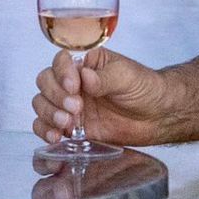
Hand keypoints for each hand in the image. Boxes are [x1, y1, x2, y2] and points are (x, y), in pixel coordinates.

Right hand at [31, 48, 171, 147]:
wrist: (157, 117)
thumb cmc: (145, 89)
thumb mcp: (127, 77)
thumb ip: (105, 78)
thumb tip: (85, 76)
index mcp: (85, 64)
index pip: (60, 62)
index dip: (61, 73)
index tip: (74, 86)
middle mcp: (73, 83)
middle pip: (45, 82)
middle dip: (55, 96)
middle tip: (77, 107)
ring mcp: (69, 105)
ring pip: (41, 104)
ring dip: (49, 113)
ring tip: (68, 123)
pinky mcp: (70, 127)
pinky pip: (45, 126)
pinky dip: (45, 131)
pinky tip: (57, 137)